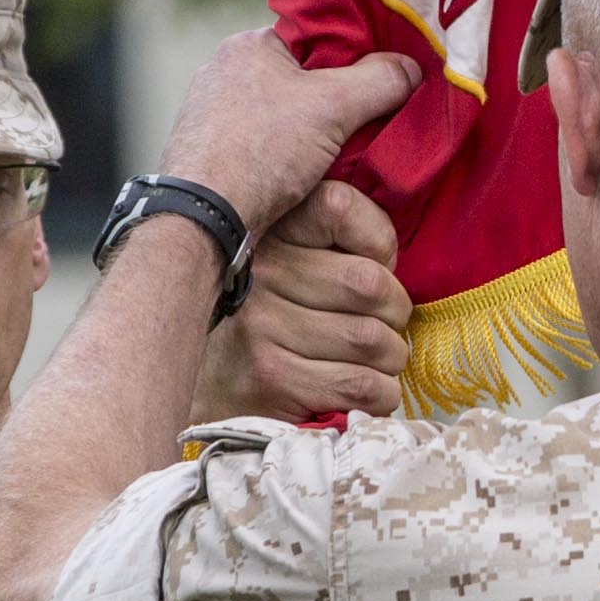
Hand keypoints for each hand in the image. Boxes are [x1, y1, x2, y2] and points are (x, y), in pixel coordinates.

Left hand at [157, 31, 421, 239]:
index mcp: (248, 45)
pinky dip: (288, 161)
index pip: (315, 40)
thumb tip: (413, 68)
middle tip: (369, 126)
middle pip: (301, 81)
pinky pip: (265, 148)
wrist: (203, 218)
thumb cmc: (260, 150)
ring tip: (342, 159)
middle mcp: (224, 74)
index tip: (382, 83)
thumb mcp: (333, 106)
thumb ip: (380, 81)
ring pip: (284, 119)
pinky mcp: (210, 155)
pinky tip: (307, 181)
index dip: (353, 60)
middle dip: (335, 104)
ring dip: (313, 137)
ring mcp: (212, 116)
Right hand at [192, 181, 413, 423]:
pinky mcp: (271, 379)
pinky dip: (382, 394)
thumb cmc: (265, 329)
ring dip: (390, 358)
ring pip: (371, 339)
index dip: (377, 238)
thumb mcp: (287, 268)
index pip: (338, 206)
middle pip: (369, 282)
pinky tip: (368, 393)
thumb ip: (330, 247)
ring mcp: (261, 327)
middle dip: (395, 312)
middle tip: (386, 328)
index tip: (377, 265)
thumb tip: (391, 264)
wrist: (204, 389)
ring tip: (375, 363)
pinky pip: (362, 385)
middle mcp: (260, 273)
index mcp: (268, 233)